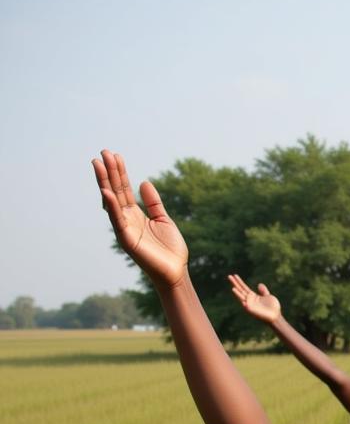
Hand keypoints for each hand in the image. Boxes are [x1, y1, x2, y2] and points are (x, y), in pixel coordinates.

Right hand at [92, 150, 187, 289]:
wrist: (176, 271)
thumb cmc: (170, 249)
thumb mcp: (163, 219)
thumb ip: (153, 202)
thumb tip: (143, 181)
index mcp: (135, 214)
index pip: (124, 189)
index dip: (120, 172)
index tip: (115, 155)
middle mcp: (127, 219)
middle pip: (116, 191)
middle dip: (109, 172)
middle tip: (103, 152)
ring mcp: (125, 228)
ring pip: (112, 202)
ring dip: (105, 183)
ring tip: (98, 164)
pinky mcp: (127, 240)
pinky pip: (117, 221)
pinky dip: (112, 207)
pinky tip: (107, 192)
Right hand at [227, 274, 281, 323]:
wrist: (276, 316)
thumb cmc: (273, 308)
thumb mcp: (268, 296)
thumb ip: (263, 291)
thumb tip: (259, 284)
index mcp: (253, 296)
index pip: (244, 287)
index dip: (240, 281)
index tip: (235, 275)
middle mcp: (249, 300)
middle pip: (240, 290)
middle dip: (235, 283)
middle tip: (229, 276)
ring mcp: (249, 304)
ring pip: (241, 296)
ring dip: (237, 292)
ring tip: (232, 287)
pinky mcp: (251, 309)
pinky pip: (245, 303)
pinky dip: (241, 299)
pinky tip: (239, 297)